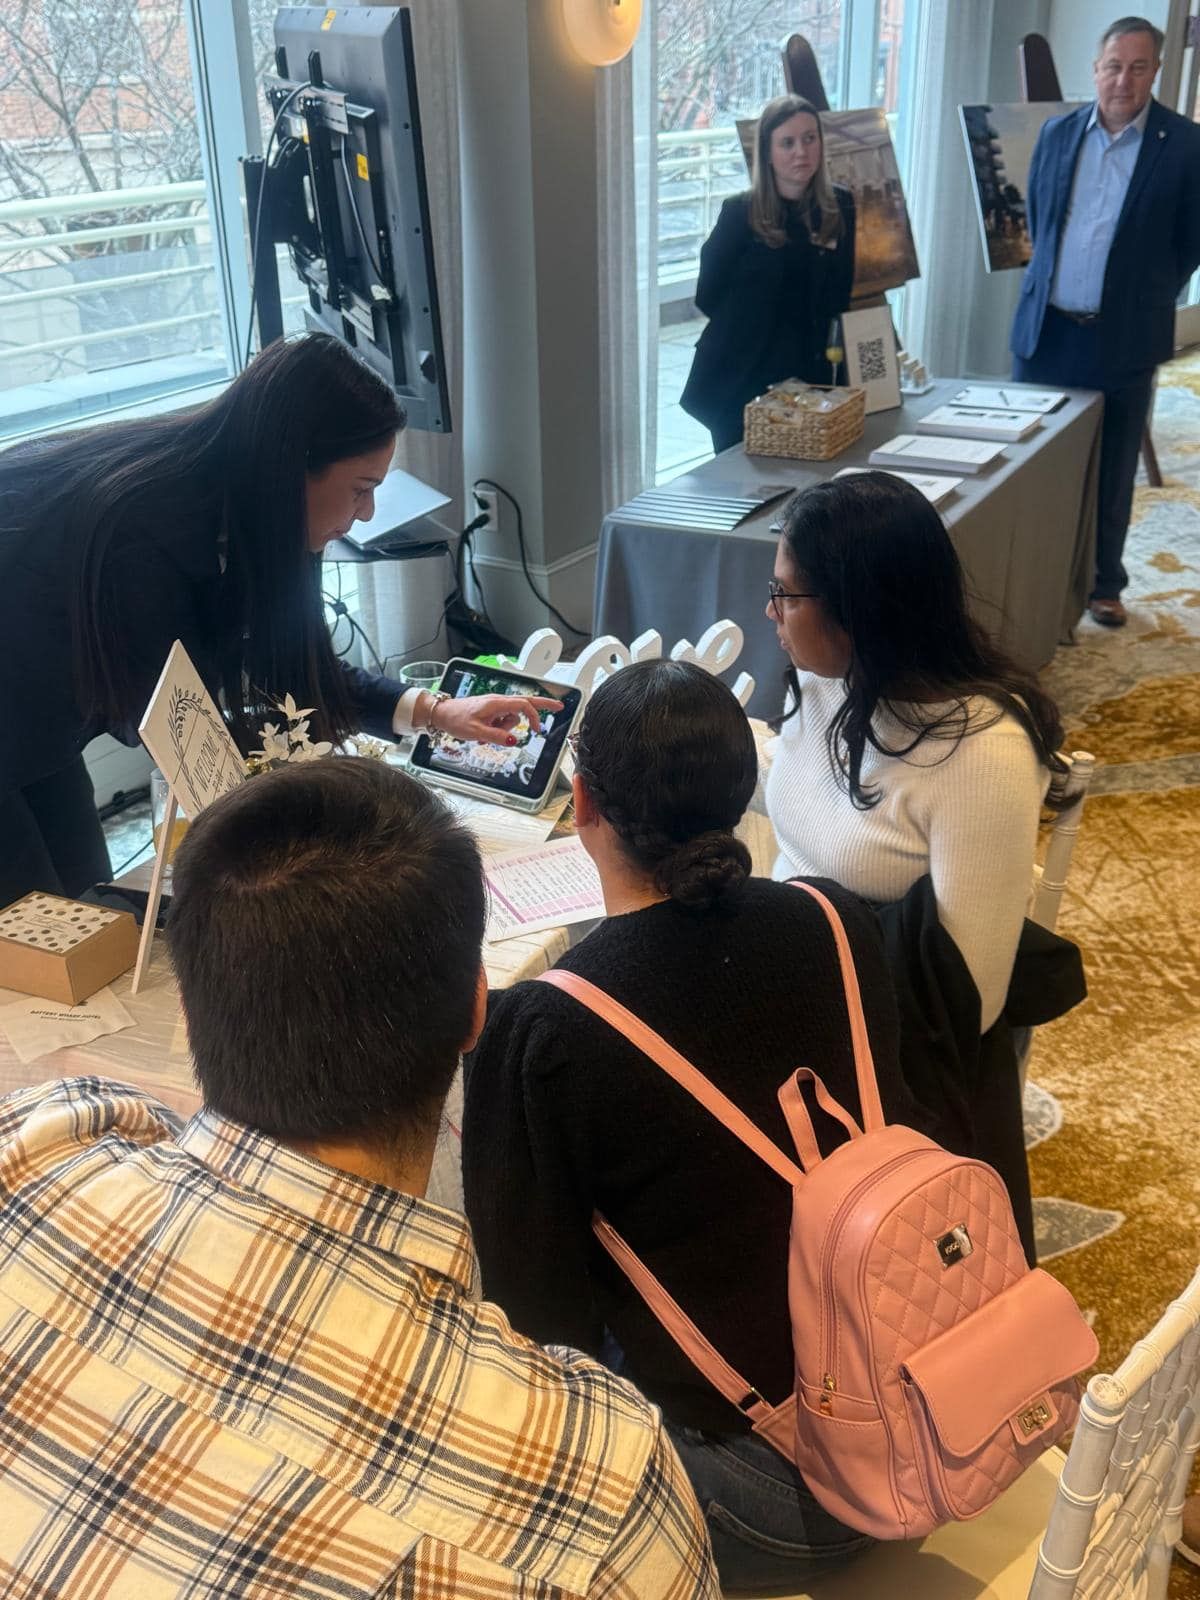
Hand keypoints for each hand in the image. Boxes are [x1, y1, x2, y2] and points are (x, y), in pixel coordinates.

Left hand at [430, 693, 563, 745]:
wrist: (442, 714)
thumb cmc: (456, 719)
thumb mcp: (476, 732)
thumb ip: (496, 736)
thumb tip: (513, 739)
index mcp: (496, 703)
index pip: (523, 705)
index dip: (533, 716)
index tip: (538, 729)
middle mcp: (498, 701)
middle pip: (526, 701)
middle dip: (542, 705)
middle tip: (558, 707)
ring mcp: (495, 705)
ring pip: (512, 717)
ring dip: (507, 727)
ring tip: (489, 733)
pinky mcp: (491, 710)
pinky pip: (503, 719)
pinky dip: (500, 727)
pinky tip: (487, 732)